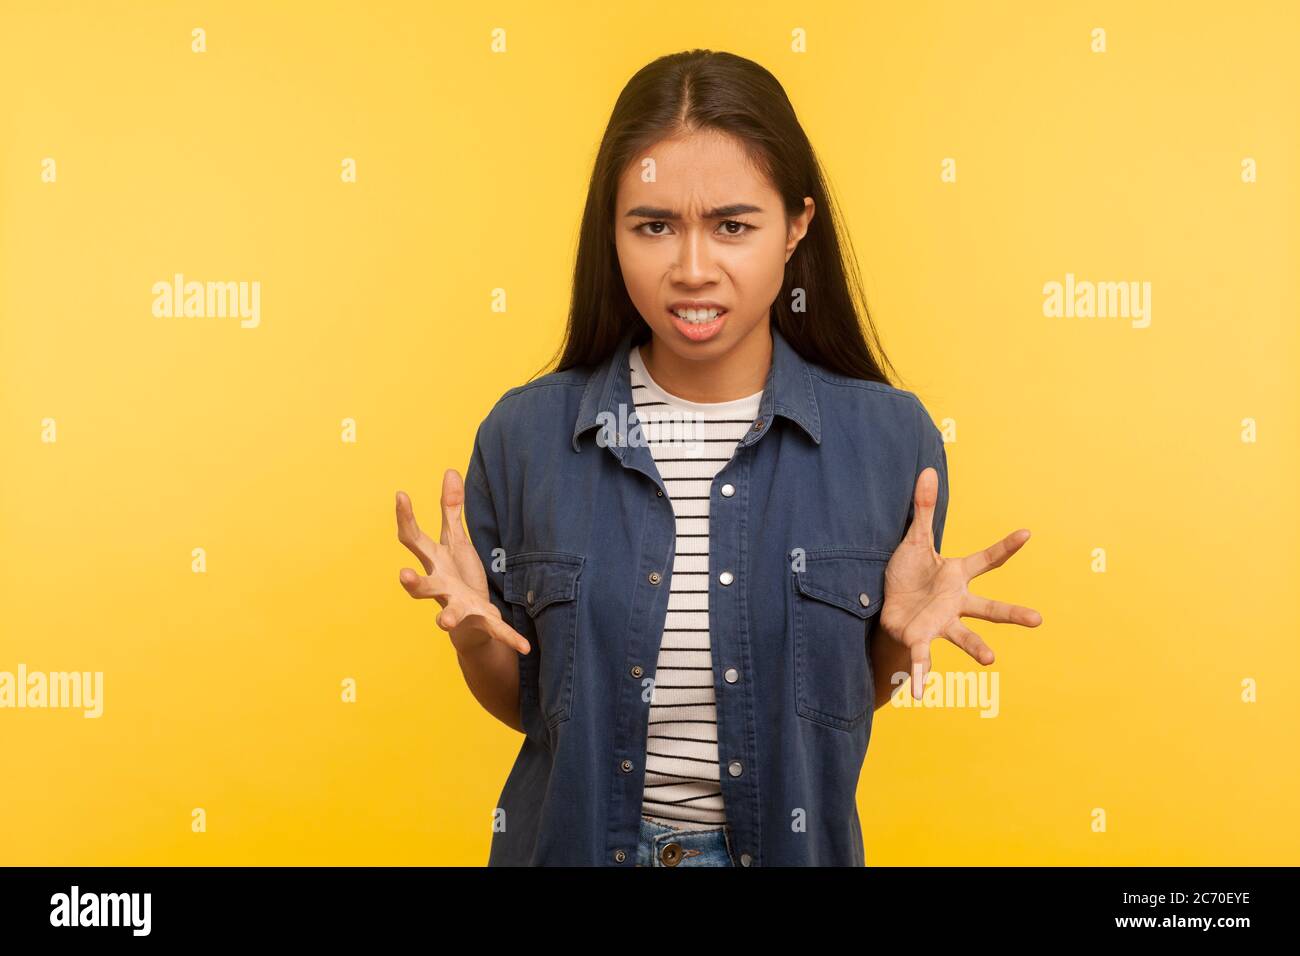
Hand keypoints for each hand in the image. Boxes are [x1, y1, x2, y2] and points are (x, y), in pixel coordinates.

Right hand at [395, 469, 530, 654]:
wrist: (467, 621)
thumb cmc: (457, 576)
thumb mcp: (455, 541)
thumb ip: (452, 509)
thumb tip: (450, 470)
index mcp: (435, 563)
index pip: (414, 540)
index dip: (406, 517)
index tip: (402, 495)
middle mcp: (441, 587)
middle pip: (423, 585)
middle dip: (412, 582)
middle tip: (402, 575)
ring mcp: (459, 606)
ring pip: (448, 612)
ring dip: (446, 616)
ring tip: (442, 621)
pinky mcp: (482, 622)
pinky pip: (496, 631)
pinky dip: (511, 638)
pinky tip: (526, 647)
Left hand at [879, 467, 1041, 699]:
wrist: (886, 606)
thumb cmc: (906, 575)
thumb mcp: (912, 541)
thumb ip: (922, 509)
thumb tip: (927, 470)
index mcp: (957, 575)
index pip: (986, 560)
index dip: (1005, 547)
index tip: (1027, 533)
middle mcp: (955, 602)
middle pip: (988, 607)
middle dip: (1012, 613)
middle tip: (1038, 620)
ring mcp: (941, 622)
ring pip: (964, 636)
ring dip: (976, 648)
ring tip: (990, 660)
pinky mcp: (920, 639)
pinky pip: (923, 659)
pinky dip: (922, 675)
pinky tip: (921, 694)